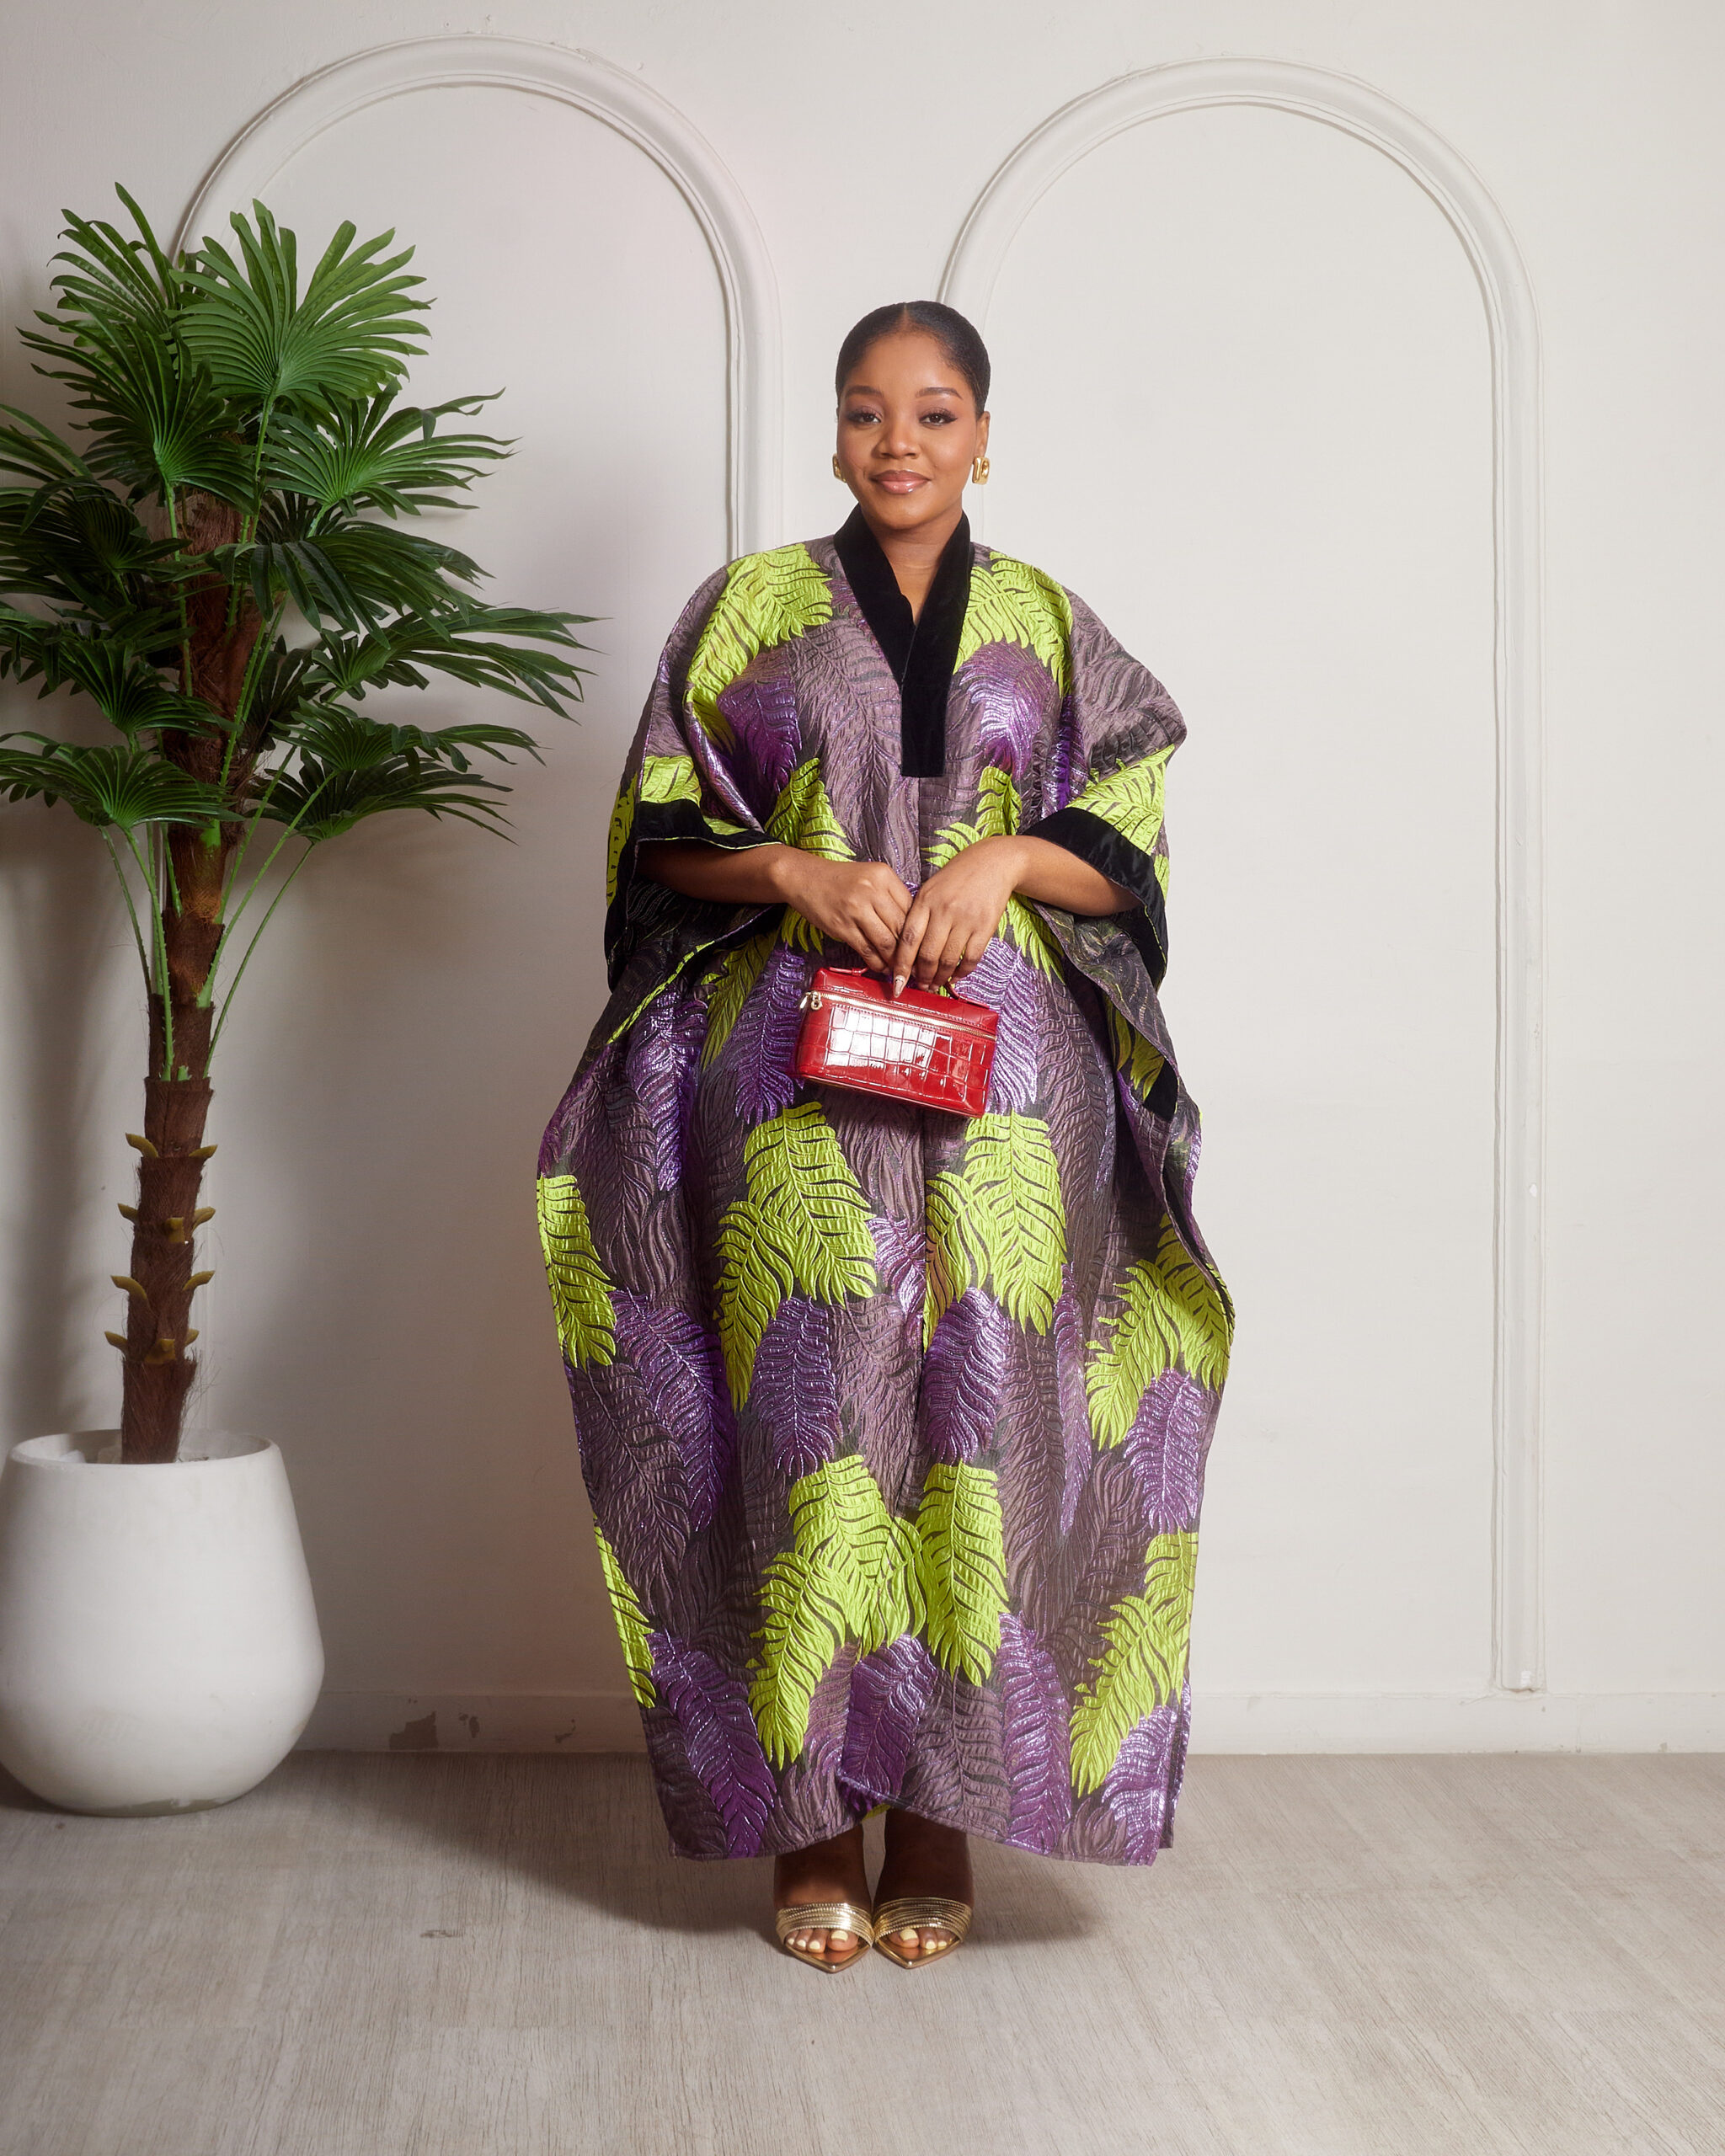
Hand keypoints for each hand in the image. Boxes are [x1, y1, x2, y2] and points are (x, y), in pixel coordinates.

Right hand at [776, 853, 913, 973]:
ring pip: (887, 942)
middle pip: (902, 927)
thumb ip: (890, 897)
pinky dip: (877, 963)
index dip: (919, 931)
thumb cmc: (839, 880)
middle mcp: (872, 890)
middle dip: (911, 951)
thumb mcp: (870, 878)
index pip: (912, 908)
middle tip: (917, 965)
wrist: (803, 878)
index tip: (923, 946)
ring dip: (895, 961)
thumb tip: (911, 928)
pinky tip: (881, 967)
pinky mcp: (842, 926)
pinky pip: (867, 950)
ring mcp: (856, 909)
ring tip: (900, 970)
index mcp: (884, 876)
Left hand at [890, 836, 1027, 994]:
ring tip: (935, 986)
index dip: (901, 965)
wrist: (992, 862)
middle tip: (920, 987)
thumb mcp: (930, 889)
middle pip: (927, 954)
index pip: (908, 940)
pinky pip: (971, 958)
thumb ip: (917, 915)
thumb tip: (906, 951)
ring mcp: (965, 919)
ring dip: (940, 978)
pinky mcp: (985, 926)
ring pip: (948, 960)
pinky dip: (962, 972)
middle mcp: (944, 911)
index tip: (898, 983)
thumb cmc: (956, 877)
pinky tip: (955, 977)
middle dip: (921, 977)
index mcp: (925, 901)